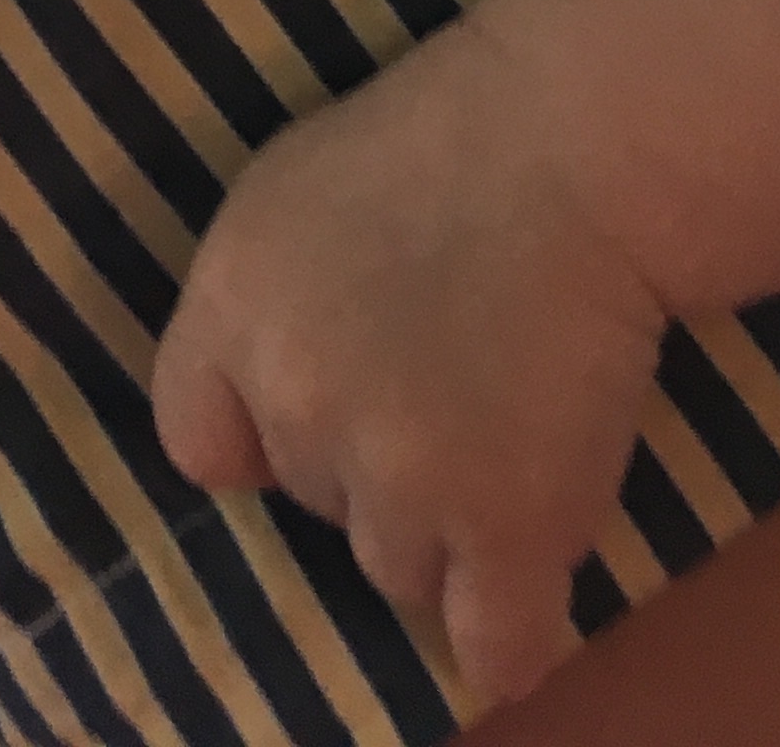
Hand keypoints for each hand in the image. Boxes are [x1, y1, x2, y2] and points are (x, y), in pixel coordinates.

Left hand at [153, 27, 663, 719]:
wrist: (578, 141)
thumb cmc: (445, 134)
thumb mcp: (295, 188)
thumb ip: (266, 303)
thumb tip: (262, 407)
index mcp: (231, 309)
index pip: (201, 440)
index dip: (262, 429)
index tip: (330, 397)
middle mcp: (295, 402)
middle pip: (317, 498)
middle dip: (377, 456)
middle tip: (456, 371)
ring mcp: (398, 475)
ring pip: (401, 565)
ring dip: (450, 523)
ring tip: (515, 424)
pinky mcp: (504, 526)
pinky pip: (493, 646)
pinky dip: (510, 634)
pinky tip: (528, 591)